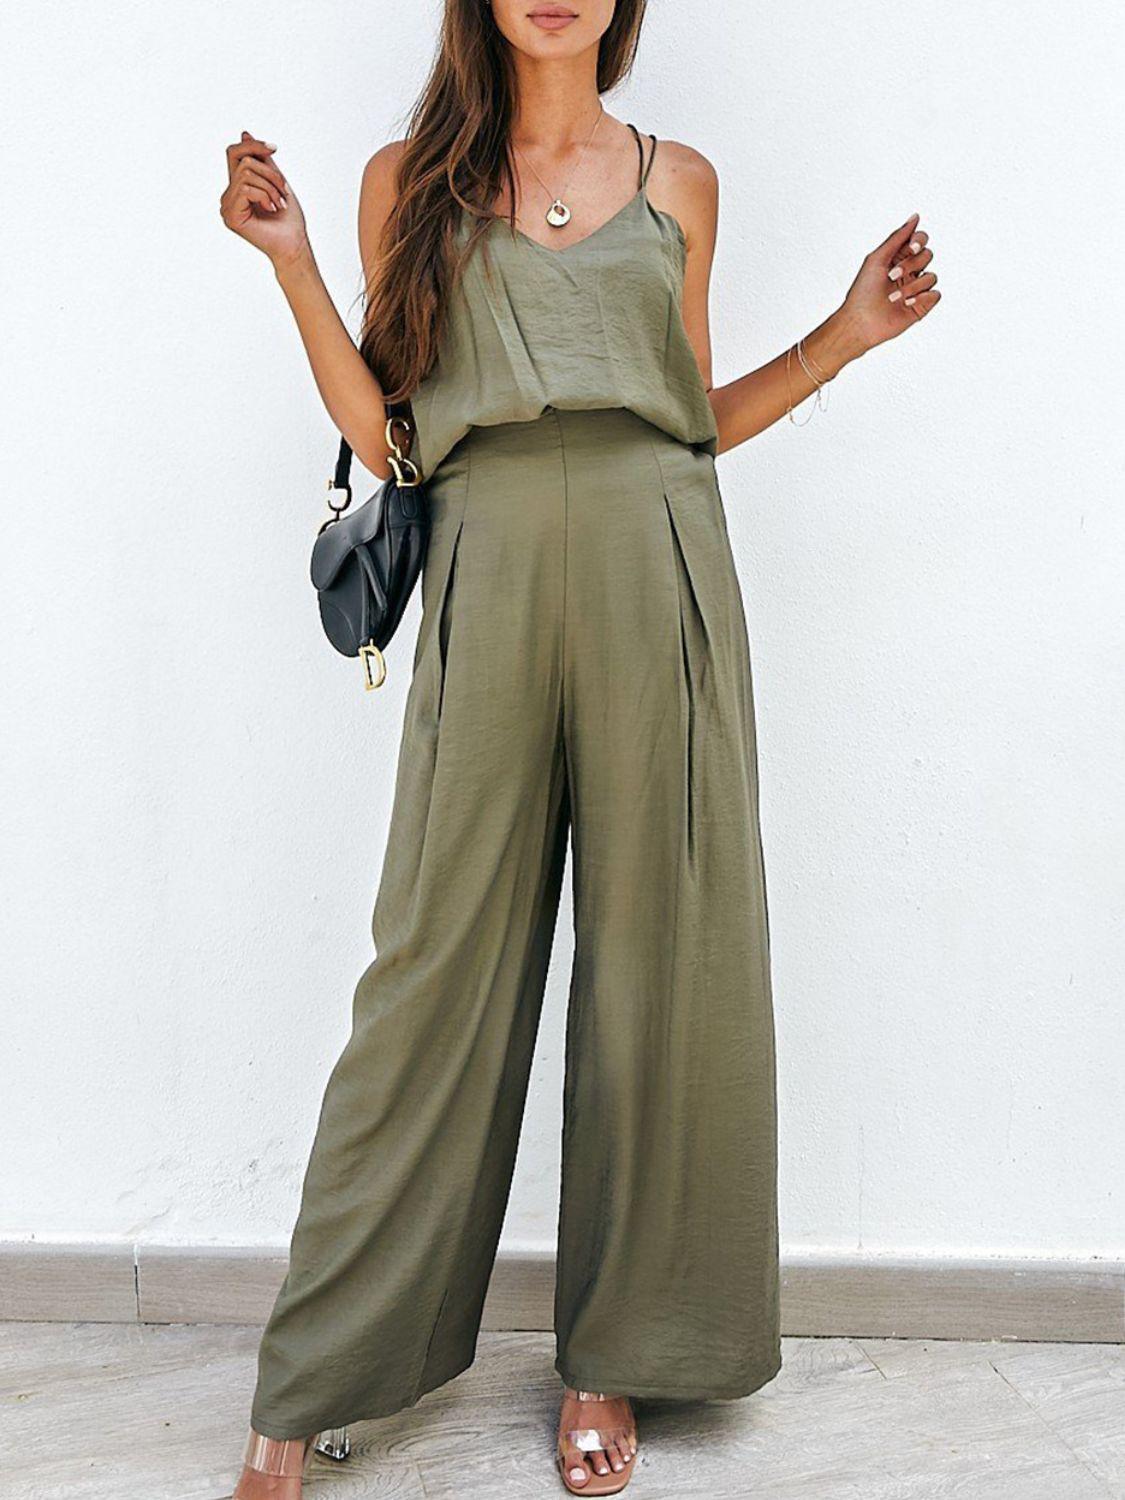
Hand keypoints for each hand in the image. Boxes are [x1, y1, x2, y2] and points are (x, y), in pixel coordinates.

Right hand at [220, 132, 308, 265]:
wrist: (294, 244)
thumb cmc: (288, 218)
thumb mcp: (276, 180)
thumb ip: (261, 160)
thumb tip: (244, 133)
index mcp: (237, 186)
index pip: (235, 153)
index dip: (252, 146)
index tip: (274, 148)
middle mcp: (228, 195)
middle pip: (244, 162)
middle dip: (270, 173)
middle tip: (284, 192)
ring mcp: (227, 206)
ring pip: (246, 174)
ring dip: (270, 186)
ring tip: (279, 203)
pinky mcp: (230, 216)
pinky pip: (246, 189)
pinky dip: (265, 196)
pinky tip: (272, 209)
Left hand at [837, 213, 940, 355]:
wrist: (860, 322)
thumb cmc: (862, 291)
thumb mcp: (877, 259)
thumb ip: (897, 238)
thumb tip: (915, 217)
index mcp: (898, 258)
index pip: (920, 240)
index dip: (919, 241)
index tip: (910, 248)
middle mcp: (909, 272)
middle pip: (928, 255)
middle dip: (911, 264)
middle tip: (892, 276)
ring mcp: (916, 289)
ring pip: (931, 276)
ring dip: (912, 286)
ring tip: (892, 297)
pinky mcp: (921, 306)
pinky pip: (935, 294)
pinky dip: (922, 297)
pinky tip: (906, 303)